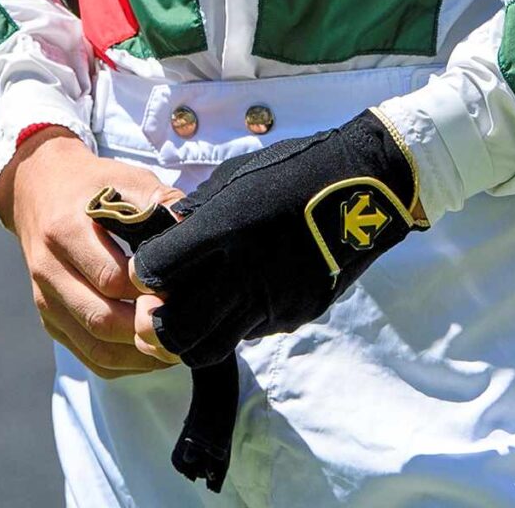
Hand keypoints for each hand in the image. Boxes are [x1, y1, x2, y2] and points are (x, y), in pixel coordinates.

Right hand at [0, 131, 181, 378]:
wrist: (39, 190)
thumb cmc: (93, 185)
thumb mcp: (126, 179)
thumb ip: (160, 203)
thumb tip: (193, 231)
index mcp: (65, 230)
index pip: (110, 277)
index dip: (149, 290)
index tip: (181, 291)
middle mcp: (48, 270)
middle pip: (100, 318)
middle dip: (146, 330)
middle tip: (184, 329)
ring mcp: (44, 299)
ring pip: (93, 345)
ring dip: (137, 355)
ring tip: (174, 349)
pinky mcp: (49, 319)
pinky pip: (86, 355)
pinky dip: (121, 363)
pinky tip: (151, 355)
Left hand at [128, 110, 423, 366]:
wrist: (368, 188)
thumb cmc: (297, 170)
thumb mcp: (238, 177)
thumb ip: (198, 213)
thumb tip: (169, 235)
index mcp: (227, 229)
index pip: (157, 272)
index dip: (146, 273)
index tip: (150, 267)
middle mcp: (246, 272)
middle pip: (177, 330)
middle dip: (159, 324)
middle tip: (161, 308)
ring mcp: (273, 301)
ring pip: (213, 345)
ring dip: (197, 333)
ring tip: (200, 309)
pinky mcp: (297, 315)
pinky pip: (253, 333)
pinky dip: (238, 323)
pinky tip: (245, 295)